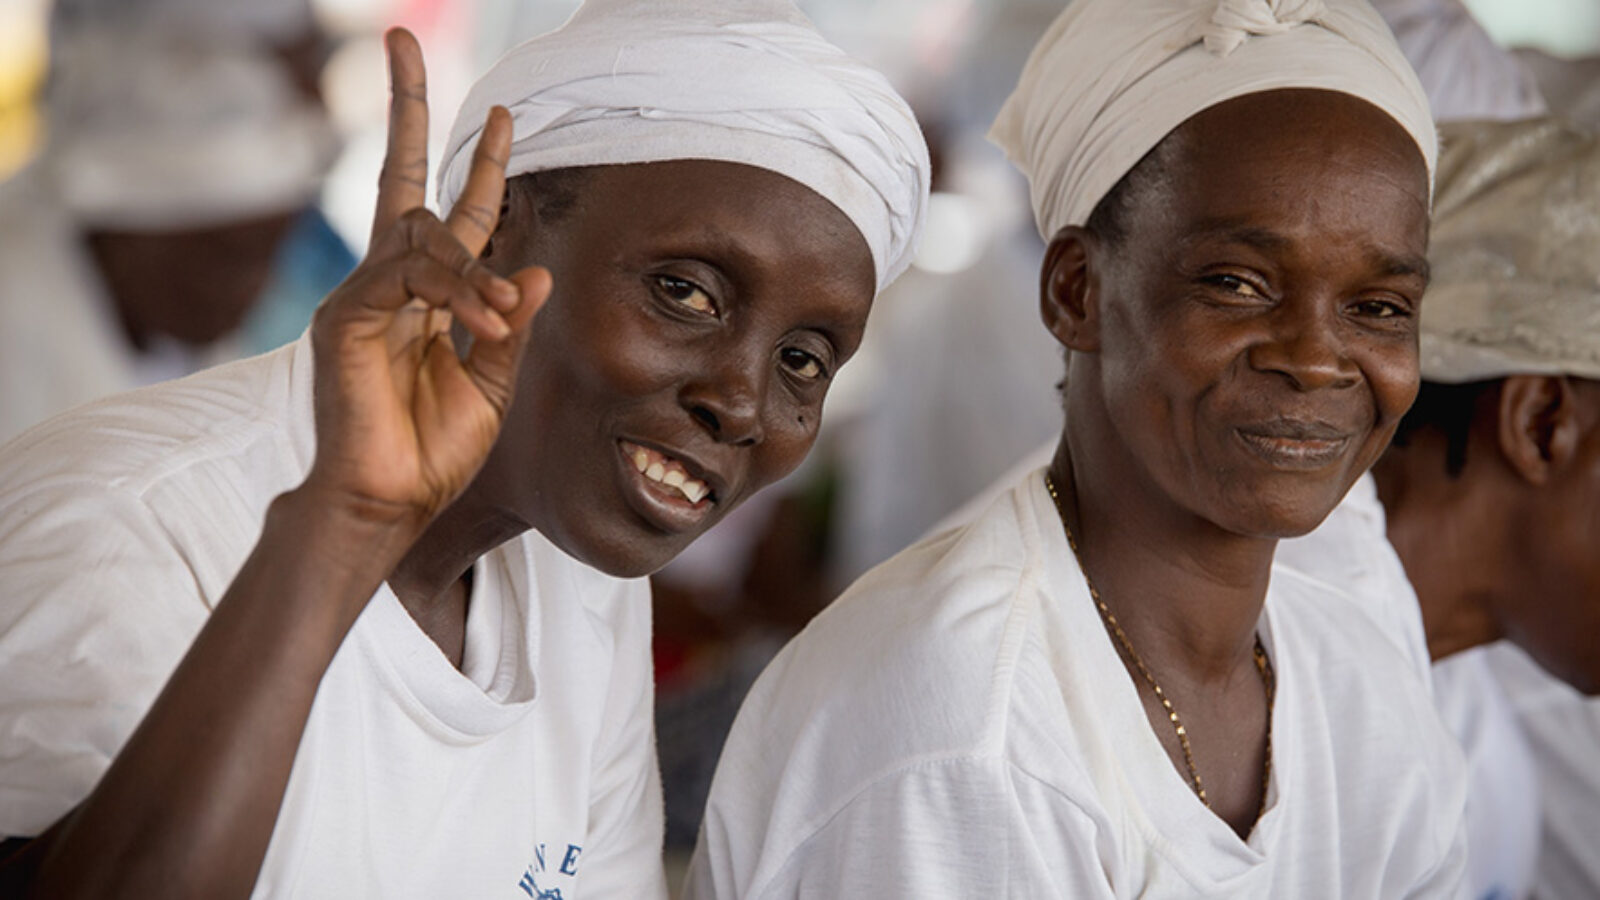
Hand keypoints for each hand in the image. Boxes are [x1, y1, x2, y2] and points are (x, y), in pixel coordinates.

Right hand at [303, 28, 547, 532]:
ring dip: (474, 273)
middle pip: (400, 178)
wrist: (393, 503)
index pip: (450, 213)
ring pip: (420, 235)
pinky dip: (456, 295)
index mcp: (427, 298)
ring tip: (501, 322)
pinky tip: (484, 327)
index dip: (480, 166)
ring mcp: (362, 296)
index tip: (508, 116)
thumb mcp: (494, 381)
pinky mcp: (347, 317)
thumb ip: (510, 322)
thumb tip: (533, 270)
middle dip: (407, 108)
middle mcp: (390, 285)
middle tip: (399, 38)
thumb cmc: (435, 450)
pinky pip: (409, 277)